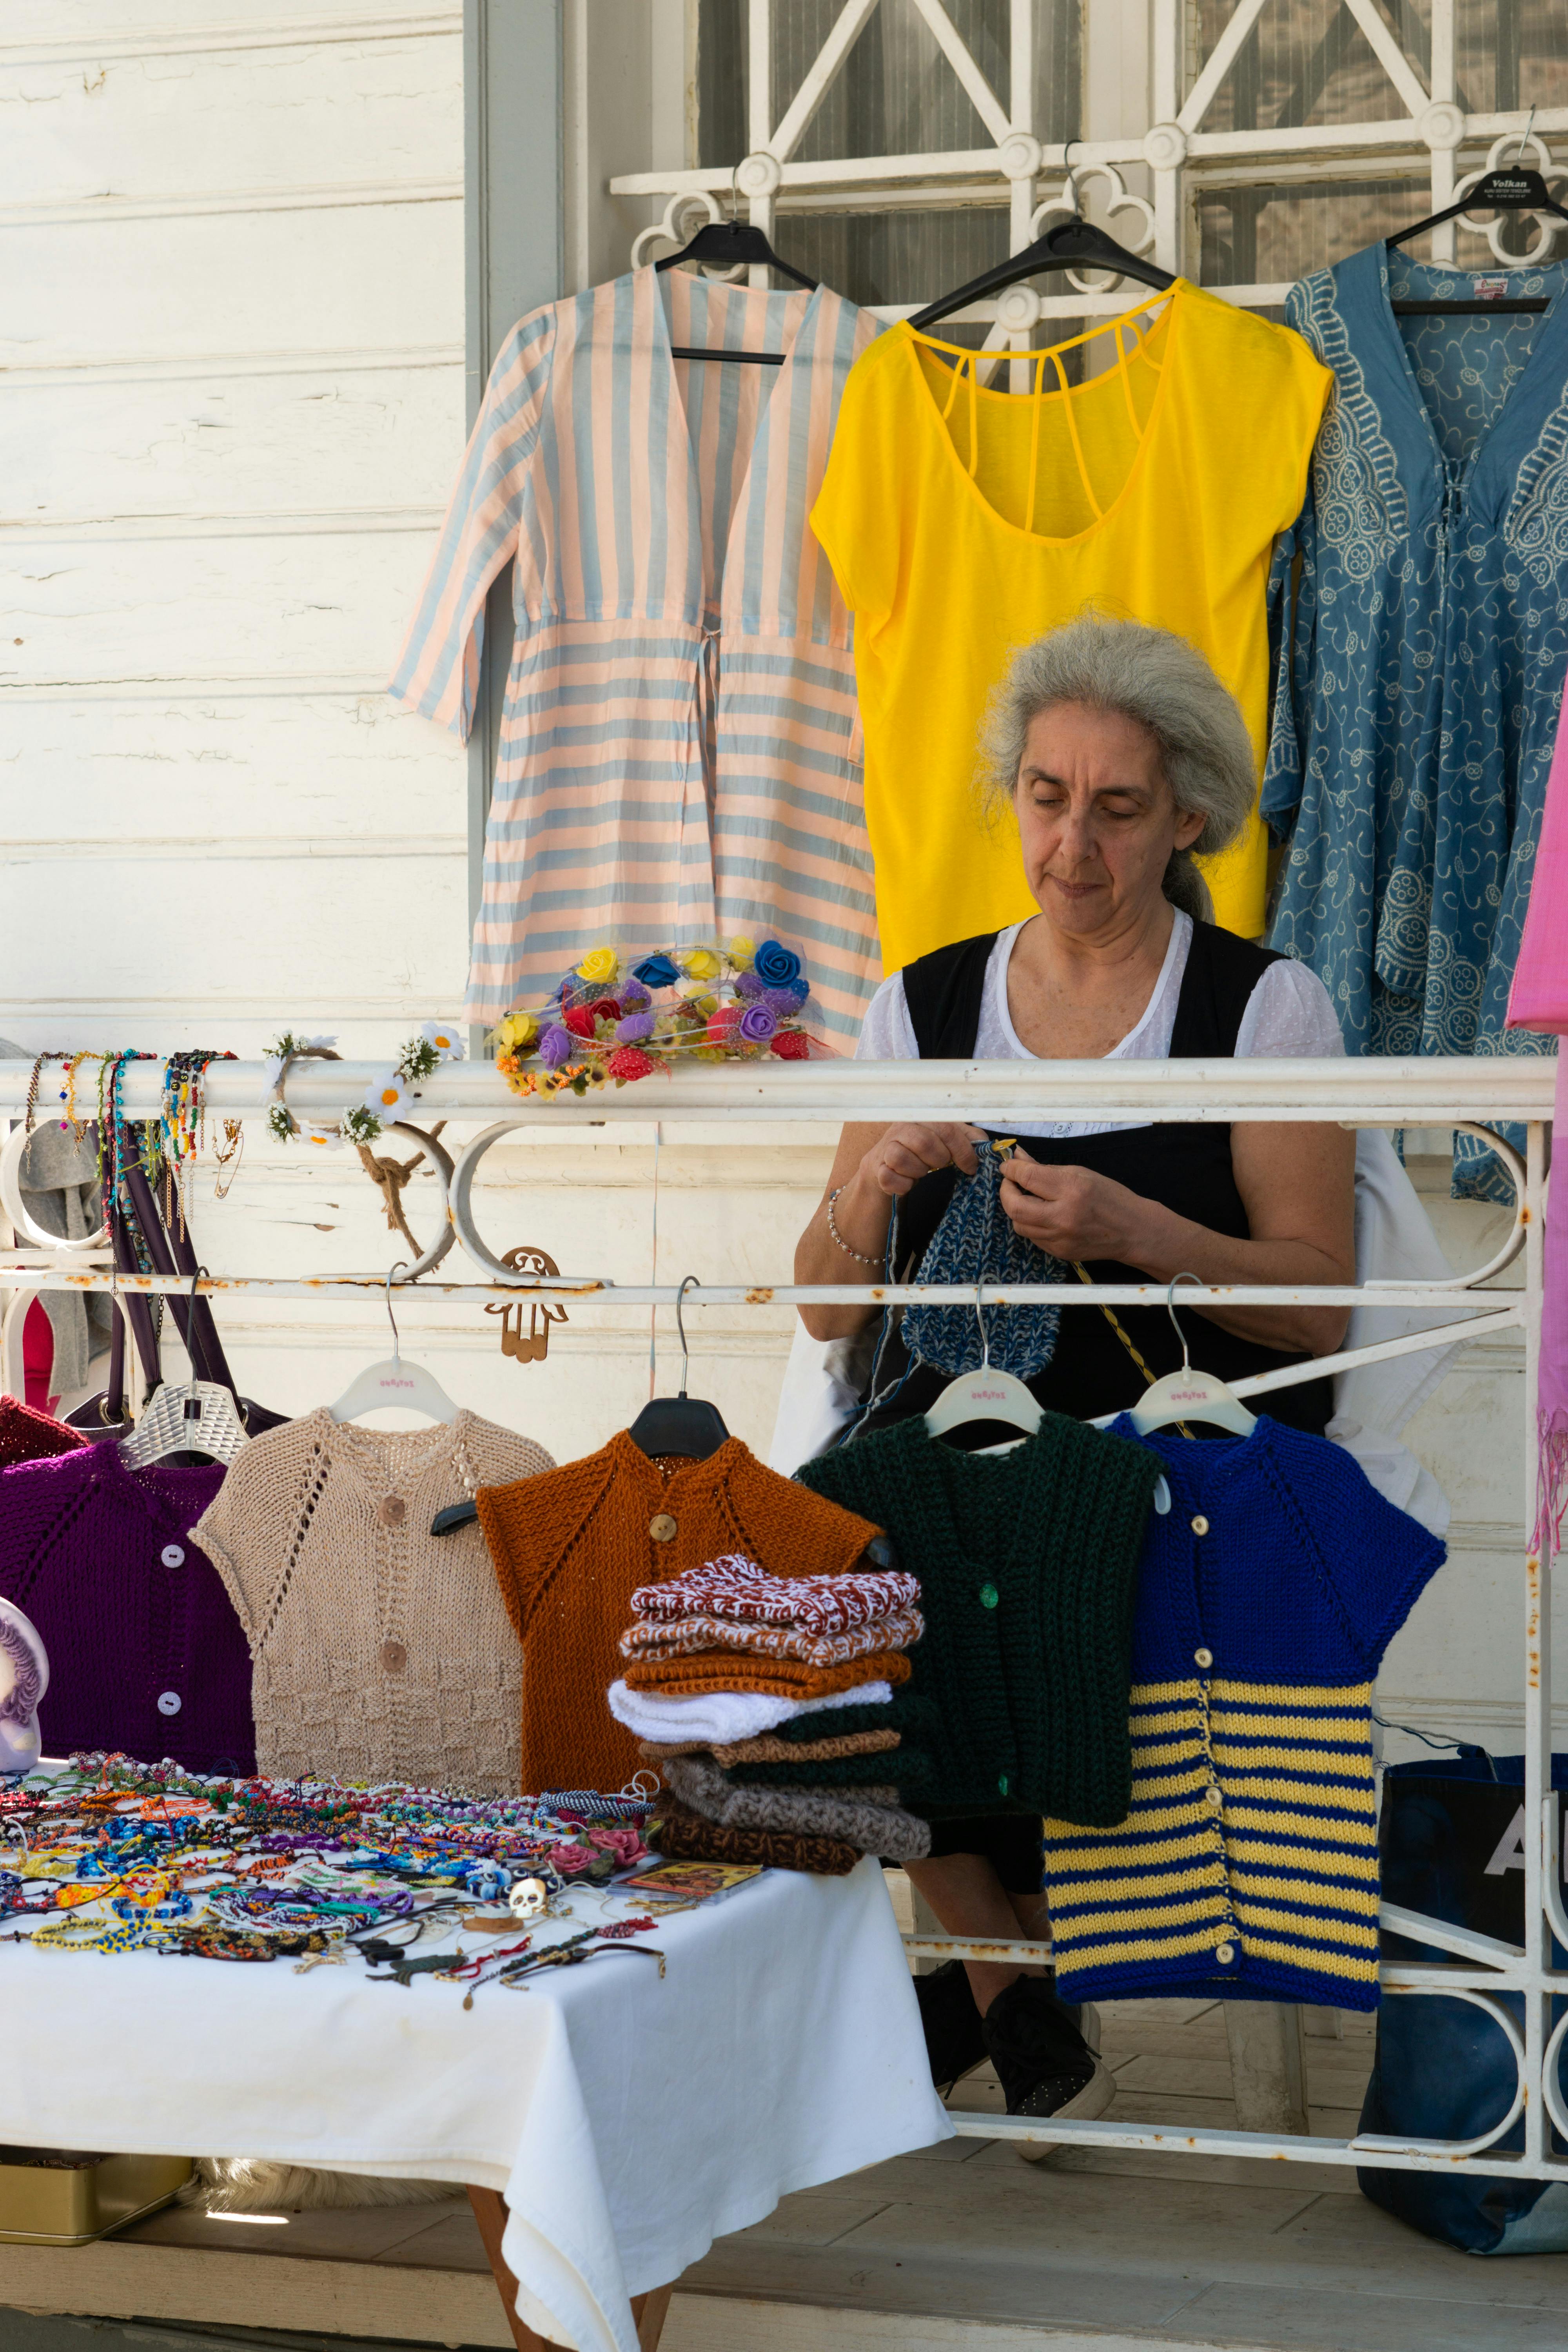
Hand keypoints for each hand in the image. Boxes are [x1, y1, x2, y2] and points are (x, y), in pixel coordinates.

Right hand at [859, 1123, 987, 1199]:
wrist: (888, 1165)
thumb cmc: (924, 1150)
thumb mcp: (949, 1141)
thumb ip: (970, 1140)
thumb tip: (989, 1148)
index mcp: (922, 1117)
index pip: (947, 1130)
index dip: (962, 1151)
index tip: (970, 1167)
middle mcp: (901, 1127)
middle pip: (924, 1142)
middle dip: (939, 1159)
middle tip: (941, 1165)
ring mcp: (885, 1147)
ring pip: (901, 1158)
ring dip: (918, 1170)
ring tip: (922, 1171)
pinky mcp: (876, 1168)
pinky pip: (889, 1178)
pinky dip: (903, 1185)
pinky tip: (908, 1182)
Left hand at [998, 1157, 1146, 1262]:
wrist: (1132, 1230)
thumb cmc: (1109, 1196)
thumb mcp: (1080, 1173)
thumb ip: (1045, 1168)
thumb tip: (1019, 1156)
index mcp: (1072, 1190)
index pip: (1028, 1177)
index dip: (1012, 1169)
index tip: (1008, 1165)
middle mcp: (1064, 1216)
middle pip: (1015, 1206)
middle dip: (1006, 1191)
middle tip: (1010, 1182)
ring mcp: (1061, 1238)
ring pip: (1019, 1224)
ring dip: (1016, 1208)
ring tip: (1025, 1197)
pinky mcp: (1060, 1252)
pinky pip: (1032, 1237)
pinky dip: (1030, 1223)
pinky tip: (1040, 1214)